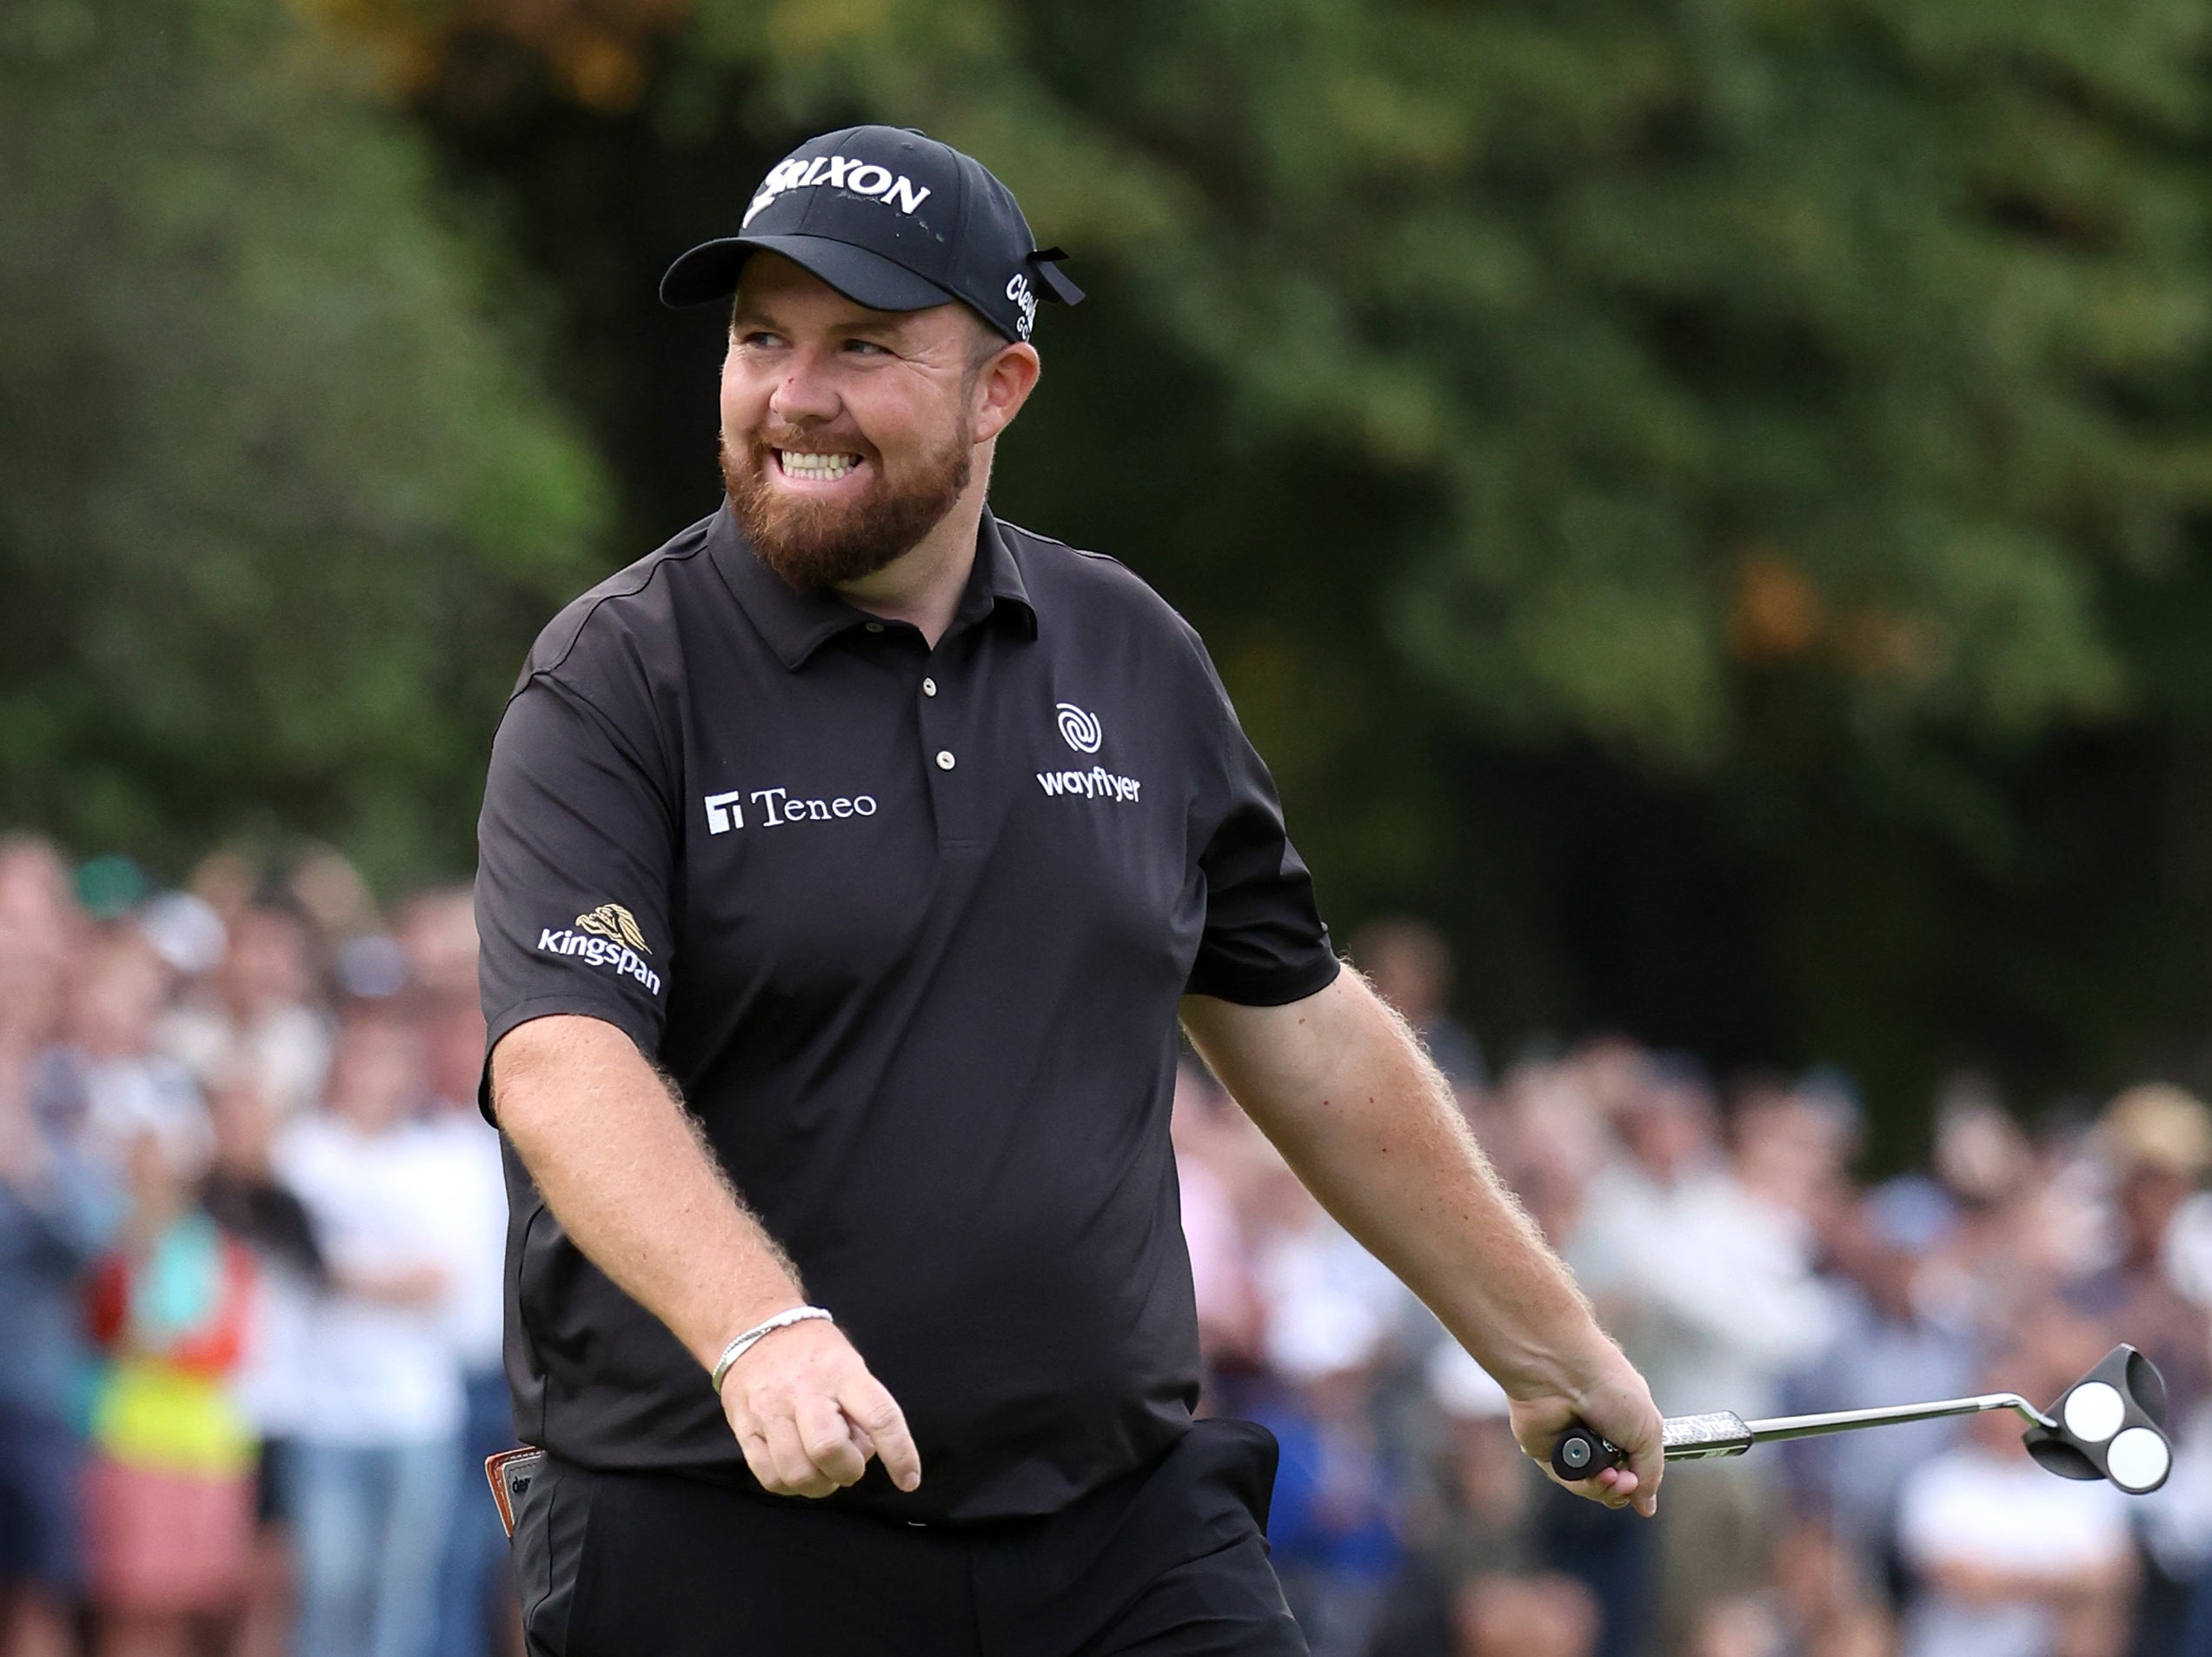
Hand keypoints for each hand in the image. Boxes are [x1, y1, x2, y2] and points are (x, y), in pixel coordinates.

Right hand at [718, 1318, 921, 1498]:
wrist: (753, 1327)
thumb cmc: (812, 1350)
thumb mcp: (849, 1364)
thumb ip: (861, 1408)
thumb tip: (865, 1452)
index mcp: (842, 1373)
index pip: (880, 1416)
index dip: (899, 1453)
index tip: (909, 1480)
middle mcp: (805, 1392)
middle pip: (828, 1449)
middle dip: (848, 1471)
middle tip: (849, 1466)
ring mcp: (771, 1411)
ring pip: (797, 1472)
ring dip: (819, 1485)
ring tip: (822, 1472)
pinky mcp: (745, 1429)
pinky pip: (769, 1477)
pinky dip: (790, 1485)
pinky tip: (798, 1470)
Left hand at [1507, 1346, 1663, 1517]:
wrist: (1563, 1373)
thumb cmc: (1608, 1386)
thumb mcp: (1648, 1430)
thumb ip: (1650, 1471)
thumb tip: (1647, 1505)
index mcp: (1624, 1422)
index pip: (1634, 1464)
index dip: (1639, 1481)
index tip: (1641, 1486)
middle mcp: (1597, 1432)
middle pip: (1612, 1482)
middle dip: (1623, 1489)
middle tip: (1627, 1482)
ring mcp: (1571, 1443)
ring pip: (1590, 1486)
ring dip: (1604, 1488)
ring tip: (1612, 1476)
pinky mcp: (1546, 1451)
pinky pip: (1567, 1480)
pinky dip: (1581, 1482)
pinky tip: (1592, 1473)